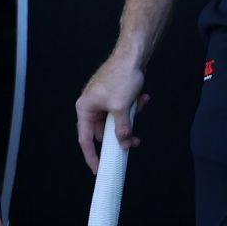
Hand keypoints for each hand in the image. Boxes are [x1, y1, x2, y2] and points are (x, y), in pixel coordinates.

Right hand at [75, 53, 147, 173]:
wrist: (132, 55)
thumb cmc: (121, 77)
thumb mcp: (121, 109)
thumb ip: (122, 130)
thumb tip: (124, 144)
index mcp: (85, 109)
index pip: (85, 139)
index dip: (91, 156)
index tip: (98, 169)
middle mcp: (90, 106)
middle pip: (103, 131)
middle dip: (120, 134)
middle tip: (134, 141)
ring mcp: (102, 100)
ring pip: (115, 120)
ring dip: (129, 119)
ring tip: (139, 106)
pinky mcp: (112, 95)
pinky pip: (121, 110)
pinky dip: (132, 108)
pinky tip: (141, 97)